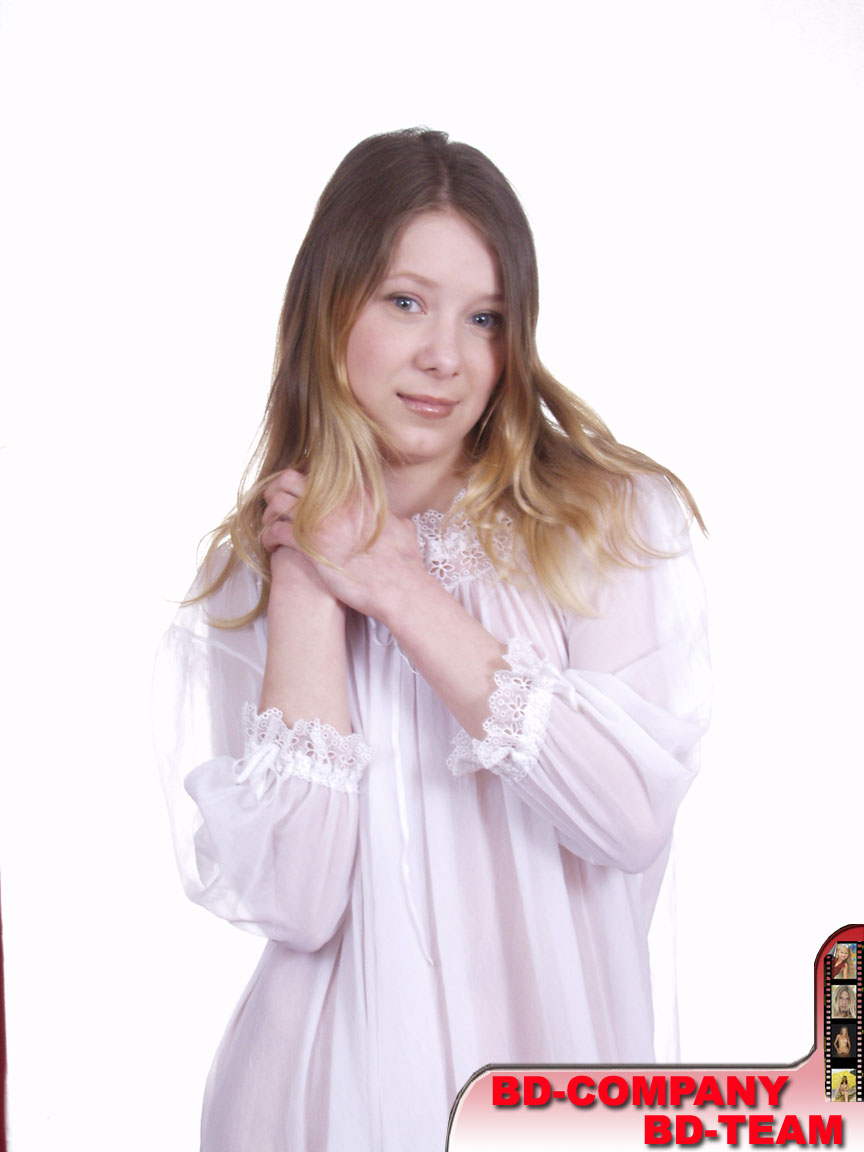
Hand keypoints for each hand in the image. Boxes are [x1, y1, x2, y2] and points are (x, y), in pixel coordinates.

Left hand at [261, 469, 427, 619]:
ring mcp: (321, 521)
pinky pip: (276, 531)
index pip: (318, 474)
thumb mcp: (402, 527)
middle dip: (277, 490)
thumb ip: (391, 515)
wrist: (399, 588)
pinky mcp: (310, 545)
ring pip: (278, 502)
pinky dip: (268, 536)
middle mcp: (335, 502)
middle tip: (275, 506)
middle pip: (290, 479)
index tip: (299, 495)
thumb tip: (395, 515)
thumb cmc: (403, 563)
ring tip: (269, 525)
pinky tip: (270, 546)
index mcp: (356, 494)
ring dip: (268, 513)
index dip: (303, 483)